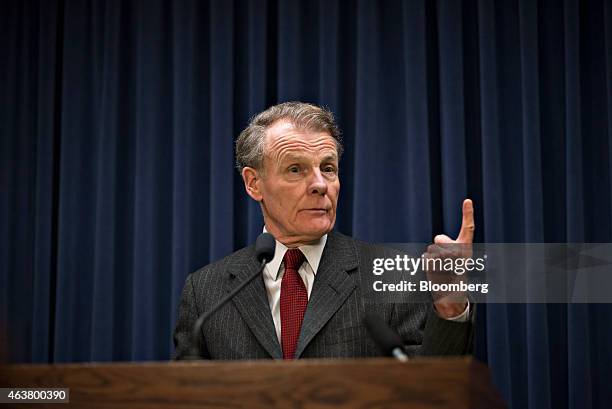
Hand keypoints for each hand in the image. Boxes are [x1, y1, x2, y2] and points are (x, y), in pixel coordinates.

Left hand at [424, 199, 474, 317]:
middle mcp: (461, 253)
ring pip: (431, 249)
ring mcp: (450, 260)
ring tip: (441, 268)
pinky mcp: (439, 268)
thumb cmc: (453, 271)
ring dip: (432, 258)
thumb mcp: (454, 257)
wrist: (452, 293)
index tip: (468, 200)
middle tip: (445, 261)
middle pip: (439, 239)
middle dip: (438, 247)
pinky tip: (435, 273)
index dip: (468, 214)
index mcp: (466, 248)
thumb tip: (438, 239)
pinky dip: (427, 264)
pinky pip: (425, 258)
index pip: (469, 228)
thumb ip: (447, 244)